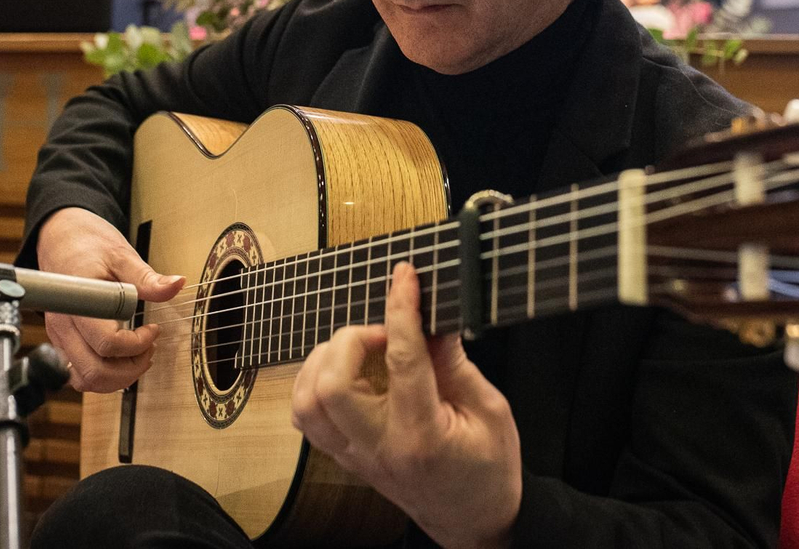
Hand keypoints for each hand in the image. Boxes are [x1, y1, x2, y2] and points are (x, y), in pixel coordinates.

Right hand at [35, 207, 184, 392]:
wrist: (61, 240)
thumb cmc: (89, 246)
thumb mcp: (122, 255)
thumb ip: (147, 277)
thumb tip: (176, 284)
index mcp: (77, 303)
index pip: (106, 343)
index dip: (137, 344)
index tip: (153, 328)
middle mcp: (63, 325)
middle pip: (93, 372)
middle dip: (130, 369)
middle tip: (150, 347)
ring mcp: (59, 337)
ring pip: (84, 380)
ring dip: (117, 377)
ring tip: (139, 354)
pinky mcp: (62, 342)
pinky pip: (79, 373)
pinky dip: (104, 374)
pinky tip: (122, 356)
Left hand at [291, 262, 521, 548]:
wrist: (474, 522)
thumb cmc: (489, 471)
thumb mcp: (491, 411)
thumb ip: (456, 364)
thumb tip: (432, 317)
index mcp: (422, 436)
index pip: (402, 361)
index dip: (402, 309)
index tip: (405, 276)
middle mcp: (379, 448)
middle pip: (330, 386)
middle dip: (351, 341)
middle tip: (384, 333)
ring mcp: (355, 457)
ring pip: (307, 402)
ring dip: (325, 361)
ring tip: (362, 349)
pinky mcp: (346, 458)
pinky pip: (308, 417)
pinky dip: (316, 383)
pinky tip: (346, 371)